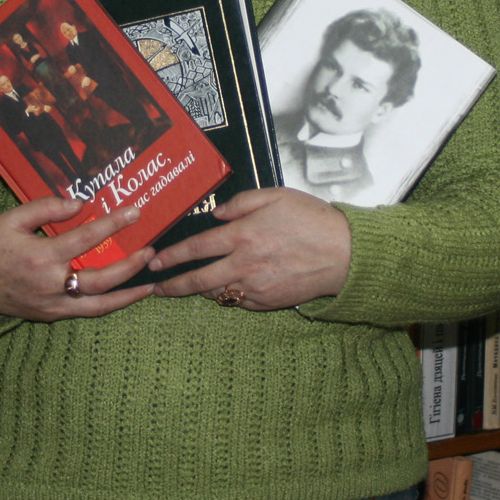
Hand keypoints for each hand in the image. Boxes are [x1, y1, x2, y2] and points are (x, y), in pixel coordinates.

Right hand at [0, 197, 154, 320]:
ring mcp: (51, 305)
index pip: (87, 238)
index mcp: (42, 257)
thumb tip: (80, 204)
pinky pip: (85, 312)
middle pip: (102, 279)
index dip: (114, 224)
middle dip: (131, 266)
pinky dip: (107, 304)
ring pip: (99, 306)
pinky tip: (123, 295)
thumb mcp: (12, 218)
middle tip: (151, 251)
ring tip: (151, 284)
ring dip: (127, 296)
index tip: (135, 212)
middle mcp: (50, 285)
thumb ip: (47, 209)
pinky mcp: (50, 315)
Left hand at [149, 188, 350, 309]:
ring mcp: (256, 287)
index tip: (154, 261)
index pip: (197, 248)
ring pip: (216, 294)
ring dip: (197, 291)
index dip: (172, 256)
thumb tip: (218, 214)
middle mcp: (244, 264)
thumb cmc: (313, 219)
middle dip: (172, 285)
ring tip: (185, 287)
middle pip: (198, 280)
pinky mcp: (268, 302)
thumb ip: (242, 202)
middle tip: (155, 288)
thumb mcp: (276, 196)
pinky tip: (224, 289)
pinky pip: (239, 302)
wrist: (344, 253)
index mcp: (243, 235)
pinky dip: (228, 296)